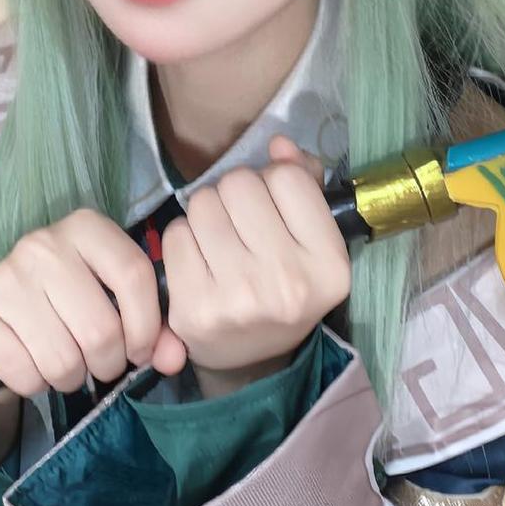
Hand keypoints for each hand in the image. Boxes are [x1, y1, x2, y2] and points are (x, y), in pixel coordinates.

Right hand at [0, 207, 183, 398]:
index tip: (139, 352)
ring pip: (63, 359)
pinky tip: (32, 367)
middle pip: (100, 329)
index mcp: (85, 228)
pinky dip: (34, 385)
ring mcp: (5, 277)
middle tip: (99, 364)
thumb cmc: (66, 304)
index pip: (134, 275)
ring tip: (66, 365)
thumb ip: (153, 330)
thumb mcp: (113, 303)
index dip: (146, 327)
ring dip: (71, 378)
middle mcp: (43, 244)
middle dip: (107, 363)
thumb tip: (174, 359)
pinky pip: (23, 373)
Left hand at [148, 134, 350, 376]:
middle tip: (241, 222)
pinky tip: (199, 262)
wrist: (253, 362)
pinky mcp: (194, 309)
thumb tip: (278, 143)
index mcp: (328, 264)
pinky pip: (176, 235)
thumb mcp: (312, 241)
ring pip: (203, 204)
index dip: (274, 181)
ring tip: (220, 240)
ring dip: (207, 213)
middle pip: (239, 185)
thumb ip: (304, 183)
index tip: (274, 206)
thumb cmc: (284, 286)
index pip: (287, 178)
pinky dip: (184, 239)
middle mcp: (287, 282)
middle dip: (235, 194)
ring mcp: (238, 298)